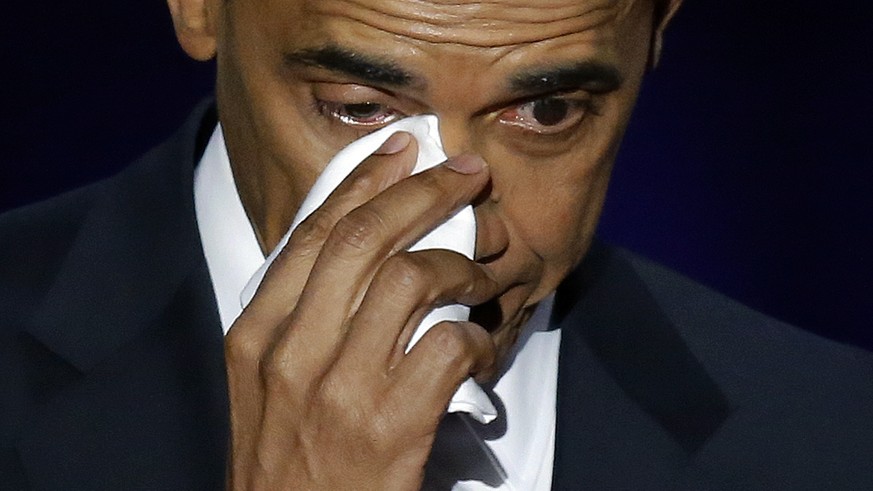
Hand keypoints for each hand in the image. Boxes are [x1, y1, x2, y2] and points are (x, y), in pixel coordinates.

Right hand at [225, 132, 505, 489]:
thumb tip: (363, 254)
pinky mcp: (392, 426)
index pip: (312, 233)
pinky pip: (450, 345)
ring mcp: (339, 390)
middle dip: (422, 192)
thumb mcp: (267, 385)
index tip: (400, 150)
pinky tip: (481, 349)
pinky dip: (478, 337)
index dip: (363, 180)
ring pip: (410, 280)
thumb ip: (301, 319)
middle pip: (363, 239)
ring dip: (460, 264)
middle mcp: (290, 354)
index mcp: (254, 337)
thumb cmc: (287, 464)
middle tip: (464, 174)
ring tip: (482, 272)